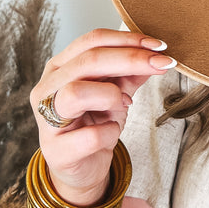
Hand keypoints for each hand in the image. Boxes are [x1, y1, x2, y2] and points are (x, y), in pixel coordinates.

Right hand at [30, 29, 175, 205]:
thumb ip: (131, 71)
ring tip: (126, 103)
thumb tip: (156, 53)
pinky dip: (110, 132)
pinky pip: (89, 136)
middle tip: (162, 64)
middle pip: (88, 61)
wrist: (84, 168)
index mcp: (60, 67)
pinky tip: (112, 132)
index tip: (159, 46)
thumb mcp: (116, 91)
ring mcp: (46, 119)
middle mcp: (47, 88)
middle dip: (131, 59)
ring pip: (76, 92)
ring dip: (111, 95)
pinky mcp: (55, 151)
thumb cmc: (95, 123)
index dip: (127, 40)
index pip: (92, 41)